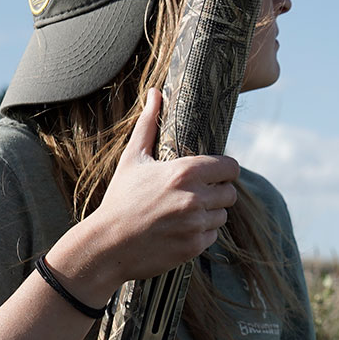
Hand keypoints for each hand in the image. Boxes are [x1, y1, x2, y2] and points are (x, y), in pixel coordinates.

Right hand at [88, 87, 239, 285]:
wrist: (107, 244)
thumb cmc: (120, 199)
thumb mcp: (132, 159)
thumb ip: (148, 125)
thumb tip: (155, 93)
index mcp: (184, 172)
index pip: (231, 168)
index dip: (226, 170)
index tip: (217, 174)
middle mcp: (194, 198)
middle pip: (231, 193)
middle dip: (218, 193)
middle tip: (198, 194)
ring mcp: (195, 224)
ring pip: (222, 216)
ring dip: (210, 214)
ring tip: (185, 213)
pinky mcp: (194, 246)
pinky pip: (212, 236)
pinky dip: (201, 234)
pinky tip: (180, 230)